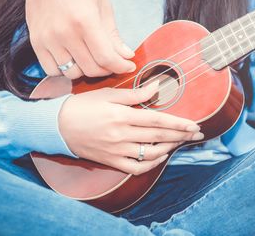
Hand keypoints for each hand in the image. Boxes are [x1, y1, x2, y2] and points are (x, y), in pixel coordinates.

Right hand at [22, 0, 135, 78]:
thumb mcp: (103, 6)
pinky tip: (73, 59)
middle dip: (107, 69)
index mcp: (85, 21)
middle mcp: (64, 33)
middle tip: (112, 62)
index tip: (128, 66)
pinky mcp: (35, 42)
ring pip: (72, 73)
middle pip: (90, 69)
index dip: (121, 66)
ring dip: (86, 71)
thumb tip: (126, 56)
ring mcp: (47, 39)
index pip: (106, 57)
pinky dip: (65, 70)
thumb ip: (114, 35)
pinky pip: (52, 70)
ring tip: (92, 58)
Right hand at [58, 82, 203, 174]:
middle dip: (181, 135)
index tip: (194, 124)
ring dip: (169, 148)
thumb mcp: (108, 94)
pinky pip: (135, 167)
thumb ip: (135, 93)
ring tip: (181, 141)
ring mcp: (116, 150)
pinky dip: (151, 164)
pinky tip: (161, 156)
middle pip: (159, 136)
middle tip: (198, 134)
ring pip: (150, 153)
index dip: (179, 123)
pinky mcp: (110, 160)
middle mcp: (121, 135)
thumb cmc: (83, 105)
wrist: (56, 126)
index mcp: (122, 116)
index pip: (158, 120)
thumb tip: (158, 87)